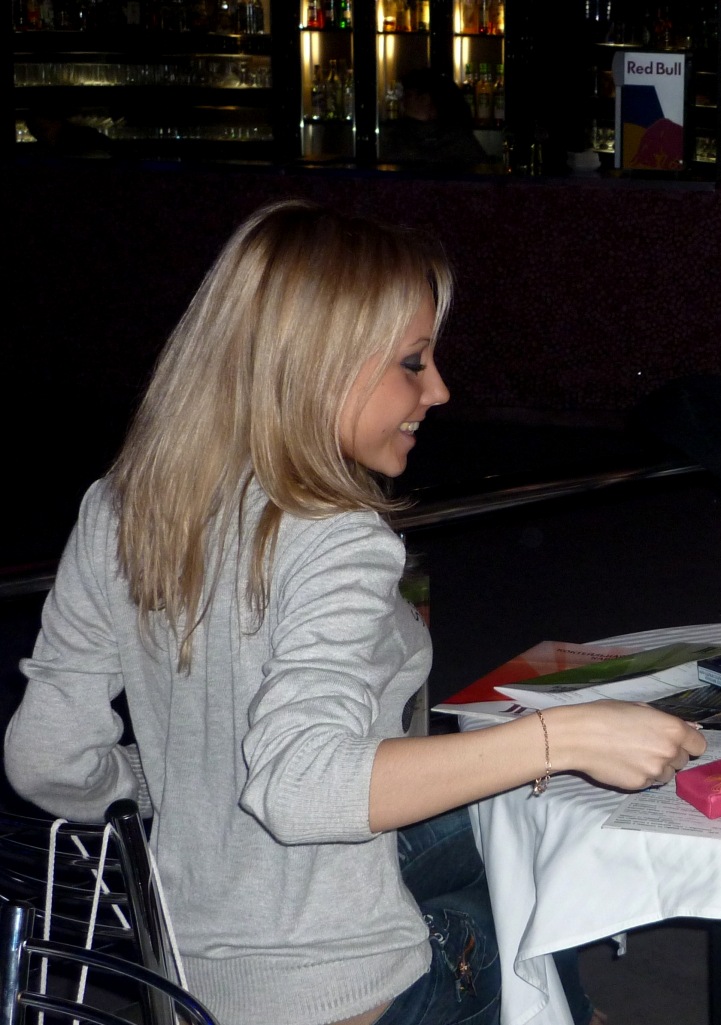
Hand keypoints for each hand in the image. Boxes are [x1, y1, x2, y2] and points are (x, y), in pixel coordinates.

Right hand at [549, 700, 706, 790]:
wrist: (578, 735)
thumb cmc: (605, 714)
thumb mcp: (638, 708)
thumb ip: (666, 720)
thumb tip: (690, 728)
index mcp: (672, 729)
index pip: (699, 745)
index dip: (687, 743)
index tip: (675, 742)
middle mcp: (668, 751)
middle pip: (682, 760)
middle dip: (668, 754)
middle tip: (646, 746)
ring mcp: (655, 770)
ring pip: (667, 774)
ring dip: (656, 767)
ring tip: (633, 756)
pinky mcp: (641, 784)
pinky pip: (649, 782)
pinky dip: (640, 775)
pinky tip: (623, 764)